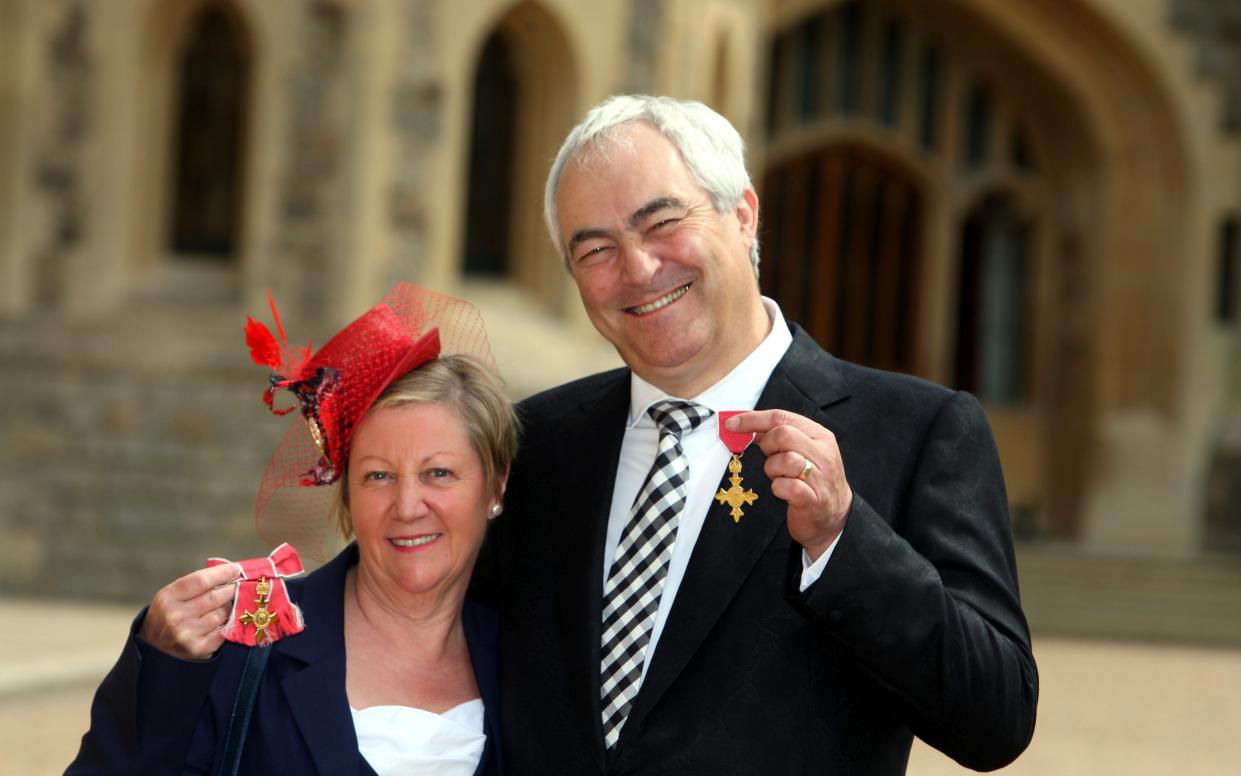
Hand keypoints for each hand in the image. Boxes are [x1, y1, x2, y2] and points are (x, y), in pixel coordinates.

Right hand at [137, 563, 239, 659]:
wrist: (153, 647)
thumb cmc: (168, 614)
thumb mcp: (172, 595)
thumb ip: (196, 584)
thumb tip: (230, 571)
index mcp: (167, 598)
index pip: (200, 581)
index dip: (221, 573)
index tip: (235, 569)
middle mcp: (175, 616)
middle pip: (214, 597)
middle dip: (231, 589)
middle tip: (238, 585)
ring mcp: (187, 634)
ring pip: (222, 613)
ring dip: (229, 607)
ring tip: (226, 604)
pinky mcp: (198, 648)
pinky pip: (223, 630)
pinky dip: (227, 623)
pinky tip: (223, 620)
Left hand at [726, 409, 852, 559]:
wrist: (833, 517)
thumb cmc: (813, 482)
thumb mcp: (801, 452)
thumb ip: (779, 437)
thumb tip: (749, 427)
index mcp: (820, 436)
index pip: (782, 417)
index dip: (753, 419)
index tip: (732, 424)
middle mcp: (823, 454)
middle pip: (783, 434)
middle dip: (767, 445)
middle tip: (770, 457)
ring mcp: (820, 477)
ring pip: (785, 459)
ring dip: (773, 469)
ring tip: (780, 476)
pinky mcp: (813, 500)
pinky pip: (785, 486)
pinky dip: (777, 488)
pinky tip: (783, 490)